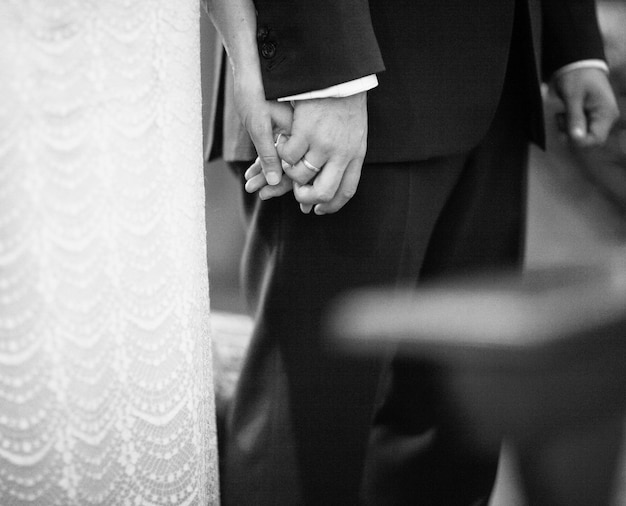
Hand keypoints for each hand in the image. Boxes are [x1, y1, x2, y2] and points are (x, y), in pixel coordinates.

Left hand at [233, 70, 293, 186]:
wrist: (253, 61)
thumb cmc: (254, 91)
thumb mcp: (258, 125)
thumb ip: (267, 153)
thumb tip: (273, 180)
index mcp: (302, 133)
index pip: (297, 167)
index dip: (280, 183)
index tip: (264, 193)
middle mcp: (304, 133)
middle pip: (294, 167)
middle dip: (273, 182)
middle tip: (254, 190)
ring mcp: (297, 130)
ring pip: (287, 160)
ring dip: (267, 172)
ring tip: (250, 183)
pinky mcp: (288, 126)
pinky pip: (281, 150)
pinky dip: (266, 160)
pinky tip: (252, 171)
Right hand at [275, 92, 367, 214]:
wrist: (339, 73)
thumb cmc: (345, 103)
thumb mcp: (354, 133)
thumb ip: (345, 157)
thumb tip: (331, 185)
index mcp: (356, 154)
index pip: (346, 192)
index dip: (331, 205)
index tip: (319, 210)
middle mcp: (342, 154)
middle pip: (324, 192)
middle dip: (307, 198)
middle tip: (299, 194)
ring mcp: (323, 144)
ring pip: (301, 175)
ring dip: (290, 172)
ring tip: (288, 161)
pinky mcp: (306, 132)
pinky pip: (288, 156)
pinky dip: (281, 154)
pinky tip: (281, 143)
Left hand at [551, 67, 619, 147]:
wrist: (579, 63)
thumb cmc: (577, 76)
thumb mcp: (573, 97)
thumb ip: (575, 118)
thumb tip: (576, 138)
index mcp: (606, 114)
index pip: (595, 140)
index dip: (579, 142)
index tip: (565, 132)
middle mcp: (605, 119)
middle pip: (586, 140)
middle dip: (570, 134)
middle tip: (561, 117)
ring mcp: (598, 118)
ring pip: (580, 136)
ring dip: (567, 128)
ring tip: (562, 112)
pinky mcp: (590, 117)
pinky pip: (577, 129)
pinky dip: (567, 124)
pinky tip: (564, 113)